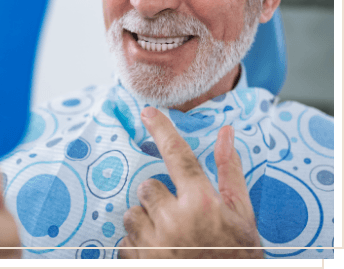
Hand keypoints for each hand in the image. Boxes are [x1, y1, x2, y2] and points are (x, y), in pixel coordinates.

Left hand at [119, 107, 262, 258]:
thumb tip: (226, 132)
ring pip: (132, 213)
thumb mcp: (241, 216)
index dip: (162, 129)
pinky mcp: (137, 260)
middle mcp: (175, 220)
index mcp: (202, 204)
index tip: (148, 112)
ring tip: (169, 240)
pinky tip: (158, 255)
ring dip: (146, 222)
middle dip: (159, 198)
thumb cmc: (237, 257)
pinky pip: (125, 240)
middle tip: (178, 216)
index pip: (178, 155)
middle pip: (147, 187)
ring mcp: (153, 243)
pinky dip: (137, 244)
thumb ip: (230, 171)